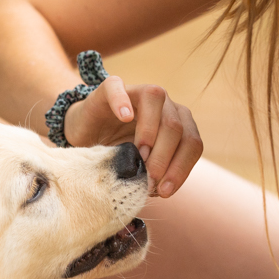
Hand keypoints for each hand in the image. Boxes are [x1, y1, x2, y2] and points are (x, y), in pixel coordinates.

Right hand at [62, 78, 202, 198]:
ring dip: (150, 131)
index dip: (182, 168)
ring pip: (156, 99)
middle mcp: (164, 104)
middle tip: (149, 178)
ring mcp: (137, 92)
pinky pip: (117, 87)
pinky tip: (124, 117)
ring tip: (139, 155)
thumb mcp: (140, 167)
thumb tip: (160, 189)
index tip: (164, 191)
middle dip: (165, 156)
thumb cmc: (117, 153)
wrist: (86, 136)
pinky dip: (122, 101)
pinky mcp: (109, 88)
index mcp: (178, 124)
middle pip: (176, 126)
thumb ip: (155, 175)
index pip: (192, 143)